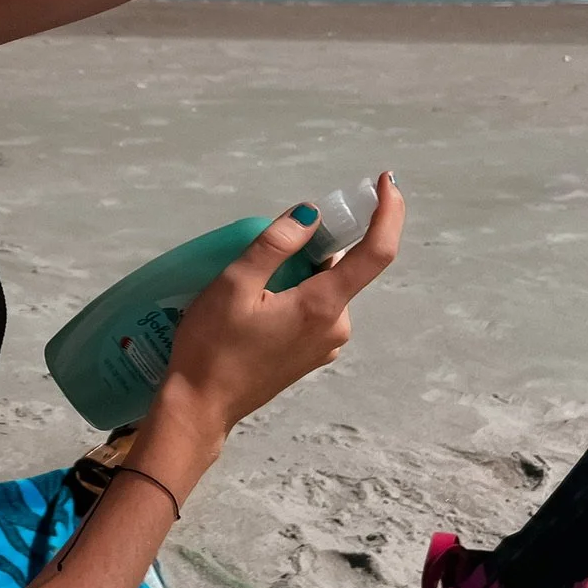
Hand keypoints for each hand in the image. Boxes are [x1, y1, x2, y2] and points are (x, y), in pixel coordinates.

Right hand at [149, 174, 404, 461]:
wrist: (200, 406)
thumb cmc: (212, 346)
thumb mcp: (233, 284)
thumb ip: (274, 244)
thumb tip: (311, 213)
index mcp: (323, 306)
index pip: (376, 252)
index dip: (387, 212)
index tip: (385, 181)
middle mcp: (336, 326)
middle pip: (341, 267)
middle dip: (315, 243)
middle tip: (268, 241)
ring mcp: (325, 344)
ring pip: (324, 288)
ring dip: (299, 271)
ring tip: (249, 281)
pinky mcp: (310, 354)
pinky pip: (313, 308)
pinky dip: (295, 292)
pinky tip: (256, 303)